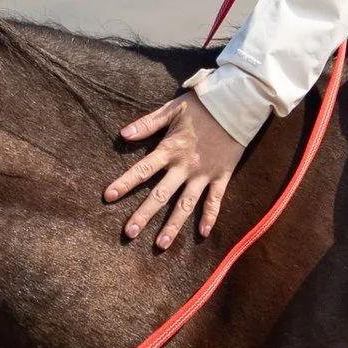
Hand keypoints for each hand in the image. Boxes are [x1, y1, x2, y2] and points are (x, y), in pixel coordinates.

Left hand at [104, 93, 247, 250]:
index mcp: (171, 149)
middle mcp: (185, 166)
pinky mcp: (222, 176)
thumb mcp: (173, 109)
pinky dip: (211, 217)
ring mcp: (205, 174)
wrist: (239, 102)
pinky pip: (216, 200)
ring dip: (173, 225)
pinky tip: (203, 234)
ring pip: (186, 205)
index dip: (124, 182)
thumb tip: (123, 134)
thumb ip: (148, 123)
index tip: (108, 196)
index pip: (142, 169)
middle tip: (129, 233)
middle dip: (144, 214)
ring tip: (160, 245)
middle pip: (161, 194)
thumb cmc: (203, 104)